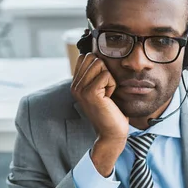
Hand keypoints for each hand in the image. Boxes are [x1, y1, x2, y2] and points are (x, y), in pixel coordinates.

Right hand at [71, 54, 128, 174]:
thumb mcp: (101, 89)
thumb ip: (96, 74)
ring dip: (109, 78)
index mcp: (75, 84)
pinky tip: (109, 98)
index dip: (100, 66)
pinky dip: (112, 85)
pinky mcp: (90, 93)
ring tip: (107, 94)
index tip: (102, 85)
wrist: (112, 133)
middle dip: (105, 71)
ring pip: (99, 64)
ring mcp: (80, 89)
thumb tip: (98, 54)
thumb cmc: (111, 111)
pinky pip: (106, 75)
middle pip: (93, 57)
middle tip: (106, 90)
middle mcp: (74, 85)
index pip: (85, 57)